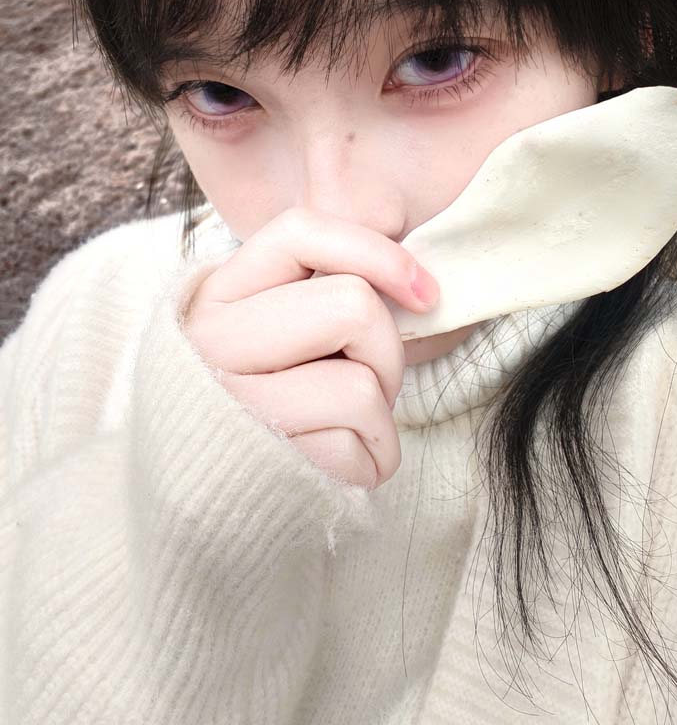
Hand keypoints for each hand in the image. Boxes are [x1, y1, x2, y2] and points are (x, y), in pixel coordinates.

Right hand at [182, 208, 439, 489]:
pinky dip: (367, 463)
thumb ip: (314, 293)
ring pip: (363, 388)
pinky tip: (338, 465)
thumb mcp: (265, 328)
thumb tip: (418, 285)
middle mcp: (213, 340)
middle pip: (354, 307)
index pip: (302, 233)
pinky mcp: (260, 463)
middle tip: (370, 383)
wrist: (202, 491)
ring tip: (348, 429)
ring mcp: (233, 403)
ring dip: (380, 420)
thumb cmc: (261, 400)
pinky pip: (355, 449)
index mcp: (218, 292)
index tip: (425, 293)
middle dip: (386, 353)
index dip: (379, 254)